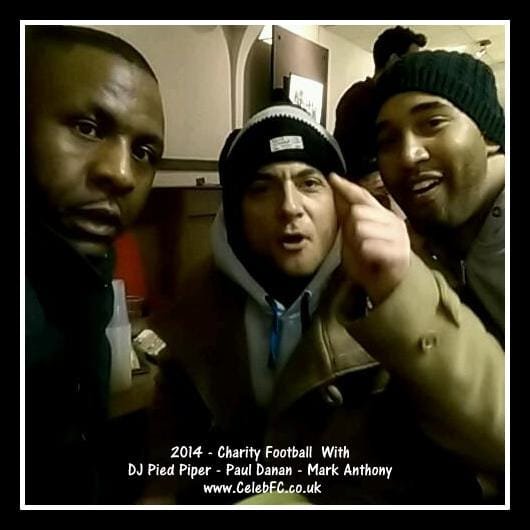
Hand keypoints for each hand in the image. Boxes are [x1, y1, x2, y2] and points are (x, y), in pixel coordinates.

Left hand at [329, 173, 410, 305]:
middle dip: (352, 229)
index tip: (332, 177)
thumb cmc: (369, 263)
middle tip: (360, 245)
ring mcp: (397, 236)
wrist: (387, 287)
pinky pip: (369, 246)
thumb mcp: (352, 238)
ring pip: (361, 228)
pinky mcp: (399, 252)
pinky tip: (372, 259)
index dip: (347, 187)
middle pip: (358, 211)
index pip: (363, 196)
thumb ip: (348, 218)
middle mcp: (392, 221)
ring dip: (358, 244)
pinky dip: (365, 254)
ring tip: (366, 254)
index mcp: (381, 216)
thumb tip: (338, 193)